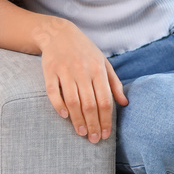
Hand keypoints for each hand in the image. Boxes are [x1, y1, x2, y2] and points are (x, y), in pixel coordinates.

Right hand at [39, 18, 127, 143]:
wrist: (60, 33)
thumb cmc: (85, 51)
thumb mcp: (103, 63)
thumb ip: (114, 83)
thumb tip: (124, 103)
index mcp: (98, 69)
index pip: (105, 99)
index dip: (106, 119)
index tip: (105, 134)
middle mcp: (83, 70)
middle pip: (90, 103)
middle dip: (93, 124)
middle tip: (94, 139)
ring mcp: (65, 71)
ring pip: (73, 100)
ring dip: (77, 119)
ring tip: (81, 133)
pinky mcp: (50, 71)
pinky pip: (53, 91)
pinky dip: (58, 105)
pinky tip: (64, 116)